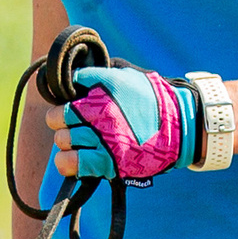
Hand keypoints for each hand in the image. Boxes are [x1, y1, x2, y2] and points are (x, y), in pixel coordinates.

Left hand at [53, 65, 195, 183]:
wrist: (180, 128)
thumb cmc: (155, 101)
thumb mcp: (129, 77)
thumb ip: (102, 75)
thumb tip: (78, 77)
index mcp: (104, 87)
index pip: (69, 83)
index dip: (67, 93)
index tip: (74, 99)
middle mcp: (100, 111)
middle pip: (57, 116)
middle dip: (61, 120)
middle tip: (73, 124)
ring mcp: (102, 137)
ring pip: (62, 139)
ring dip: (66, 142)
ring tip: (76, 143)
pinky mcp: (108, 161)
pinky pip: (72, 163)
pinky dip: (67, 163)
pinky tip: (73, 160)